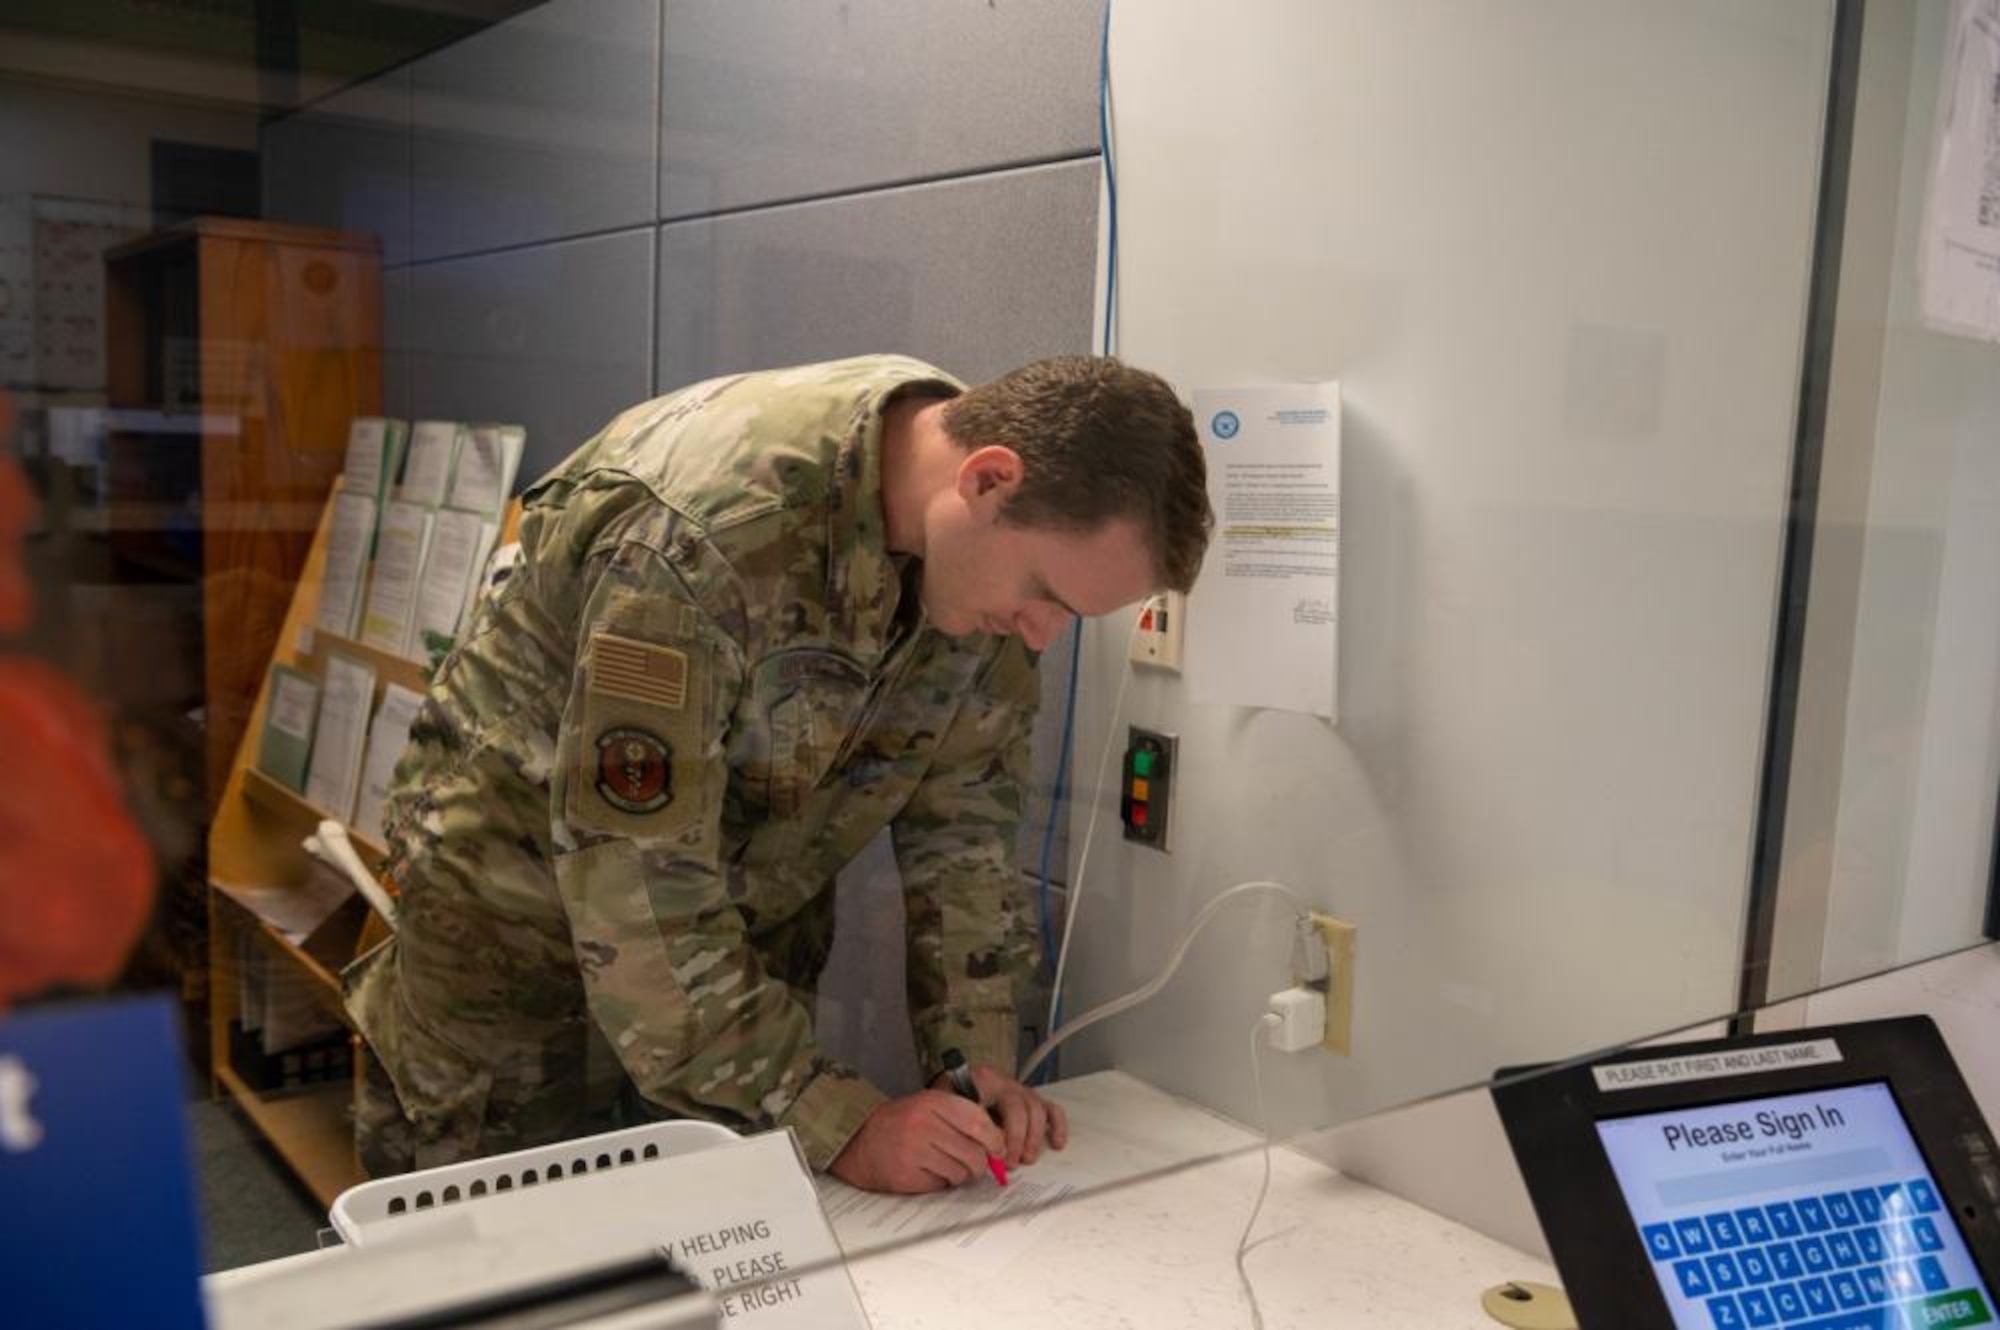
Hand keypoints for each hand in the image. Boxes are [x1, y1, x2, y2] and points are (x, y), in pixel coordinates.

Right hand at [828, 1089, 1006, 1193]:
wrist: (858, 1141)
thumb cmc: (900, 1123)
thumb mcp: (929, 1106)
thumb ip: (962, 1117)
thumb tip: (998, 1142)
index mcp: (931, 1102)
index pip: (978, 1121)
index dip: (995, 1138)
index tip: (998, 1147)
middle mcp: (923, 1125)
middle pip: (974, 1152)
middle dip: (980, 1162)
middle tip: (974, 1162)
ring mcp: (913, 1151)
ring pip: (961, 1172)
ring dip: (960, 1173)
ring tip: (944, 1163)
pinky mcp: (907, 1176)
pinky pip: (942, 1185)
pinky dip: (941, 1181)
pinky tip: (927, 1170)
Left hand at [953, 1063, 1068, 1167]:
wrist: (955, 1082)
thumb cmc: (952, 1097)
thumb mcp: (950, 1105)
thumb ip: (965, 1123)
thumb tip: (983, 1151)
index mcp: (985, 1079)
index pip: (1004, 1104)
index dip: (1002, 1134)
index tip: (995, 1155)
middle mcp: (1007, 1082)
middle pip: (1022, 1108)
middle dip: (1018, 1139)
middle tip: (1010, 1162)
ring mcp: (1021, 1091)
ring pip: (1038, 1110)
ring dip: (1034, 1138)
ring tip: (1026, 1158)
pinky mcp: (1032, 1100)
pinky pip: (1051, 1110)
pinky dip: (1057, 1127)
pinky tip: (1056, 1143)